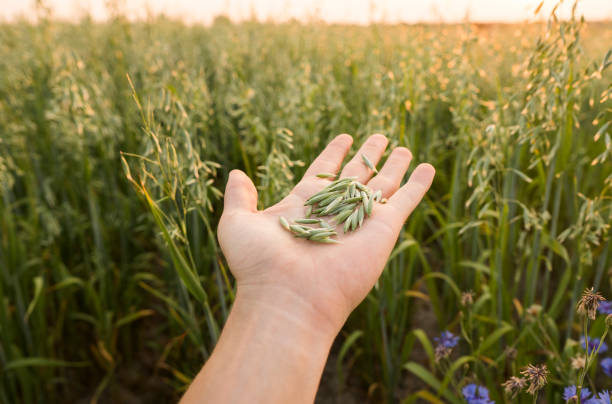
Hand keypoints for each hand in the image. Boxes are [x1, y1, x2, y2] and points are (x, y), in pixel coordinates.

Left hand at [217, 134, 434, 334]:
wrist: (288, 296)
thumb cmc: (259, 264)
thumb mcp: (237, 224)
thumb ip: (239, 197)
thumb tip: (236, 174)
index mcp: (304, 205)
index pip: (324, 172)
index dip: (334, 153)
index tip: (345, 137)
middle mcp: (334, 211)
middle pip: (356, 176)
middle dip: (368, 156)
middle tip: (379, 136)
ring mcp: (361, 220)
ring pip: (383, 185)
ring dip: (395, 166)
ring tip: (404, 148)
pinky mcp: (384, 229)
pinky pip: (406, 201)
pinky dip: (418, 185)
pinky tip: (428, 168)